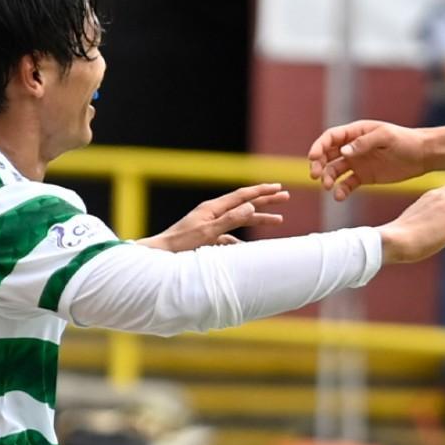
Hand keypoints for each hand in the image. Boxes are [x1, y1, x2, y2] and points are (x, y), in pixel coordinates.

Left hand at [138, 183, 289, 252]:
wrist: (159, 256)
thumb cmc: (181, 245)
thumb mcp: (208, 232)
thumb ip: (230, 220)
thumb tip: (251, 207)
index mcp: (212, 208)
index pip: (242, 196)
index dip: (262, 192)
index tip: (278, 188)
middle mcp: (212, 213)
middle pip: (244, 204)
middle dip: (266, 201)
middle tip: (285, 196)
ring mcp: (210, 225)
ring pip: (240, 220)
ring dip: (259, 219)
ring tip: (278, 221)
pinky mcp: (207, 238)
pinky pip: (230, 236)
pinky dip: (242, 240)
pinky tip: (248, 248)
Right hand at [308, 120, 427, 200]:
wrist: (422, 156)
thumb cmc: (405, 140)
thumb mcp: (386, 137)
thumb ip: (364, 143)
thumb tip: (343, 151)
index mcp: (356, 132)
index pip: (331, 138)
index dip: (319, 146)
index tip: (313, 158)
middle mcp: (352, 147)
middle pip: (327, 155)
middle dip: (318, 164)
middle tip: (316, 175)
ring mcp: (357, 163)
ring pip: (334, 170)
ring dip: (328, 178)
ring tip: (328, 187)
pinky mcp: (363, 177)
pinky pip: (347, 184)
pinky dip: (341, 190)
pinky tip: (339, 196)